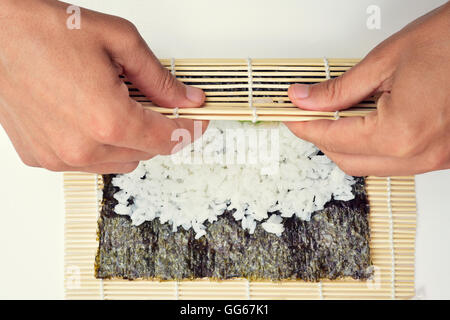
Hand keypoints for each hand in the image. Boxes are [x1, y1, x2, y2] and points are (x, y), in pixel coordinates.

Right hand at [0, 0, 205, 173]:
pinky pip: (89, 162)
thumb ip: (159, 78)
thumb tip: (187, 98)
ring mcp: (61, 157)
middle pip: (148, 153)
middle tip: (155, 104)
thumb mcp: (119, 41)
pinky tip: (90, 117)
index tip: (199, 121)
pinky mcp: (42, 158)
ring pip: (121, 162)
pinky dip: (100, 145)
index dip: (191, 130)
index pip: (169, 140)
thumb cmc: (45, 30)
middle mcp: (84, 147)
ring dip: (130, 140)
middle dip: (160, 130)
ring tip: (116, 106)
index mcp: (109, 120)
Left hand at [285, 3, 449, 175]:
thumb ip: (338, 89)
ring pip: (370, 166)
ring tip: (335, 116)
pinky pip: (394, 163)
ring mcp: (434, 159)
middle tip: (307, 115)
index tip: (291, 115)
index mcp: (400, 132)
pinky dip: (372, 147)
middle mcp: (419, 155)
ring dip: (346, 145)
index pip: (333, 138)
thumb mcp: (385, 61)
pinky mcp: (442, 155)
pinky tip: (365, 124)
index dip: (305, 126)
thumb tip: (304, 99)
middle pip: (347, 160)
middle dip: (321, 139)